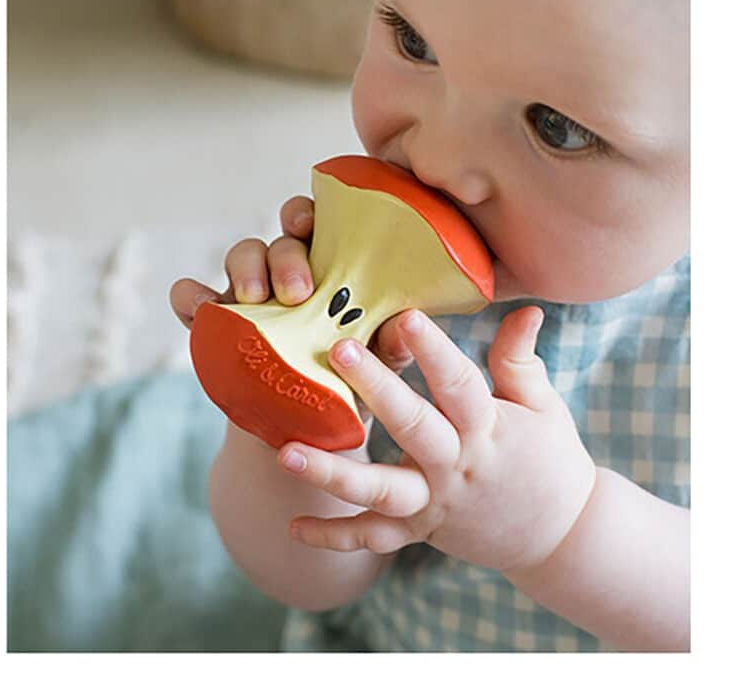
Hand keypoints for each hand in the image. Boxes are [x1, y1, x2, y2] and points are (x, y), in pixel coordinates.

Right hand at [170, 195, 416, 393]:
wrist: (304, 433)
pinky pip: (192, 297)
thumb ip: (390, 346)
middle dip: (286, 257)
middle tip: (297, 292)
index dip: (308, 215)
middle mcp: (288, 275)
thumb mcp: (375, 369)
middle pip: (281, 241)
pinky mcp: (216, 323)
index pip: (319, 226)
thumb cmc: (347, 386)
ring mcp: (250, 296)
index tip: (309, 226)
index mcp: (331, 272)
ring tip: (254, 300)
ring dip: (246, 269)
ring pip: (241, 256)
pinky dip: (191, 296)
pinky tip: (202, 309)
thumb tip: (402, 323)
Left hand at [277, 306, 596, 573]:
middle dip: (377, 389)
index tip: (407, 317)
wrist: (560, 536)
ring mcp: (434, 504)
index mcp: (488, 430)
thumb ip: (521, 359)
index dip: (434, 352)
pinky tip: (293, 528)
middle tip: (338, 351)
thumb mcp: (543, 406)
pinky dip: (334, 536)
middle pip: (413, 428)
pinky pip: (373, 538)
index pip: (460, 385)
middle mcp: (457, 467)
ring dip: (333, 474)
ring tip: (286, 453)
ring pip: (381, 492)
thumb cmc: (551, 459)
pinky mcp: (419, 531)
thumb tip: (526, 307)